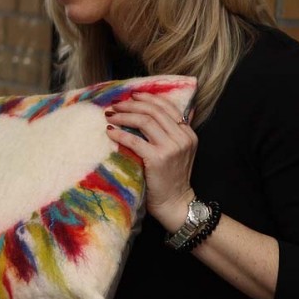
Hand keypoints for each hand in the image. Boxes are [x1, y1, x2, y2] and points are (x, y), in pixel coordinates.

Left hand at [104, 92, 197, 229]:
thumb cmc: (172, 178)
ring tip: (110, 115)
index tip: (132, 96)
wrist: (175, 203)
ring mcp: (171, 148)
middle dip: (132, 105)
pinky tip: (110, 131)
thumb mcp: (181, 151)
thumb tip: (170, 110)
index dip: (148, 98)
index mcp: (188, 134)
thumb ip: (176, 132)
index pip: (168, 107)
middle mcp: (182, 138)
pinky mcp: (158, 159)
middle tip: (116, 104)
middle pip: (154, 111)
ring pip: (145, 121)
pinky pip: (135, 140)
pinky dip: (120, 133)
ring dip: (124, 115)